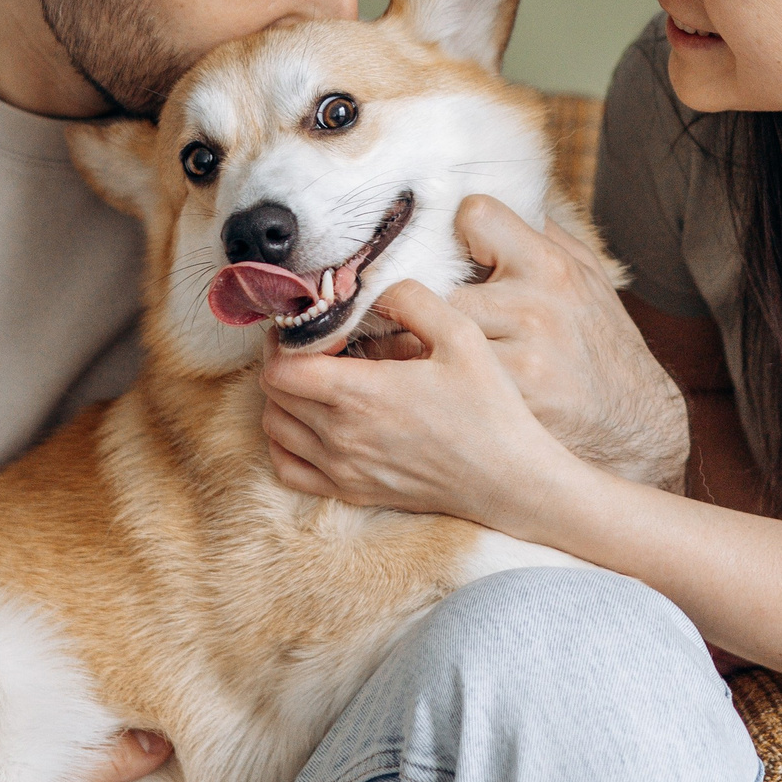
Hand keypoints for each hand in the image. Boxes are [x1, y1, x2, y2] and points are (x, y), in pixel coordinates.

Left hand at [260, 279, 594, 536]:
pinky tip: (311, 424)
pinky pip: (288, 469)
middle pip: (273, 394)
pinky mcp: (351, 492)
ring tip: (315, 379)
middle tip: (313, 345)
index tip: (311, 328)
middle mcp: (340, 435)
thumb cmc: (490, 407)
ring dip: (284, 398)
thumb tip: (373, 289)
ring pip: (276, 429)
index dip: (283, 341)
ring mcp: (342, 469)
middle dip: (282, 361)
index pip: (281, 366)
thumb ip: (411, 299)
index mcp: (360, 394)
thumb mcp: (462, 334)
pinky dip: (286, 443)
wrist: (508, 479)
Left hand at [437, 196, 687, 486]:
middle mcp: (536, 306)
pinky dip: (429, 384)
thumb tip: (486, 204)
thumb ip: (539, 237)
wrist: (635, 427)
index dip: (456, 232)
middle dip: (425, 303)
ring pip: (430, 336)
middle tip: (414, 316)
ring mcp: (523, 357)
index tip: (456, 258)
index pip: (475, 214)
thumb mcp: (587, 278)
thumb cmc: (601, 346)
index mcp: (552, 266)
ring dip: (415, 346)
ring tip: (417, 353)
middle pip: (438, 284)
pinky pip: (442, 382)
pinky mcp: (509, 403)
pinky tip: (435, 388)